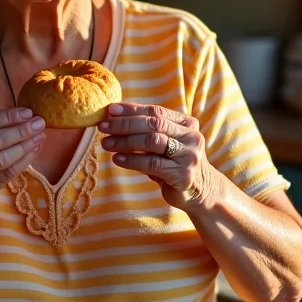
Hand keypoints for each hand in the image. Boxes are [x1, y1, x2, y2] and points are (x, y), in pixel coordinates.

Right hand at [0, 108, 44, 209]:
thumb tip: (27, 116)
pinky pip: (7, 173)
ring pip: (0, 159)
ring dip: (24, 146)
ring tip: (40, 137)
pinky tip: (34, 150)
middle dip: (19, 131)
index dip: (8, 116)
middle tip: (39, 124)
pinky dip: (24, 160)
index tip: (28, 113)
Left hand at [98, 103, 219, 210]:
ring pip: (153, 142)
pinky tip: (117, 159)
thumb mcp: (163, 142)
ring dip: (125, 142)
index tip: (109, 110)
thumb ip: (146, 129)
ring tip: (106, 143)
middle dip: (125, 124)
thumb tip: (112, 116)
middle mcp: (191, 137)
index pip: (155, 111)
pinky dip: (132, 160)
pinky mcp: (183, 175)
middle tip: (103, 127)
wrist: (198, 191)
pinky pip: (152, 164)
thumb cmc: (172, 162)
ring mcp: (189, 156)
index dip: (131, 109)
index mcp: (186, 123)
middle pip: (153, 124)